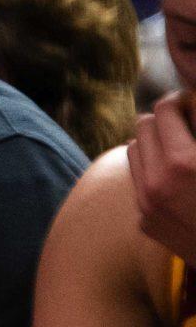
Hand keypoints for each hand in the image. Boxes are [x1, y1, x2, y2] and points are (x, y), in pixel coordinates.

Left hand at [128, 92, 195, 263]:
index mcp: (182, 164)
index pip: (163, 110)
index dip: (181, 101)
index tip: (194, 103)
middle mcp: (156, 186)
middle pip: (141, 129)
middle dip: (164, 120)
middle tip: (188, 119)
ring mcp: (146, 207)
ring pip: (135, 155)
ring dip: (155, 144)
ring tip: (183, 144)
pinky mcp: (146, 225)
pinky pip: (139, 184)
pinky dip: (154, 173)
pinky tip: (181, 178)